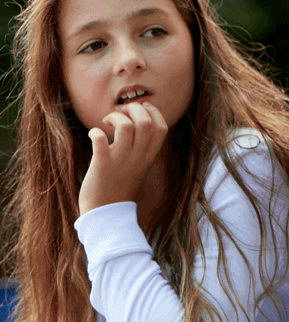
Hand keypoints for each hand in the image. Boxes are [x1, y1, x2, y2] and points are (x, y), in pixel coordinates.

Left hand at [78, 102, 168, 216]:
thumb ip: (141, 147)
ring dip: (115, 117)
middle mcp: (138, 157)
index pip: (161, 127)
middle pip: (145, 122)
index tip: (142, 107)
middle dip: (133, 108)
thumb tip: (135, 123)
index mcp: (148, 156)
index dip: (154, 112)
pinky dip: (95, 132)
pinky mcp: (102, 165)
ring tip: (107, 122)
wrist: (105, 213)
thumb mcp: (139, 166)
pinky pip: (100, 140)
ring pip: (126, 126)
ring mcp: (121, 161)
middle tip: (121, 112)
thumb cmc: (119, 186)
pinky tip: (93, 134)